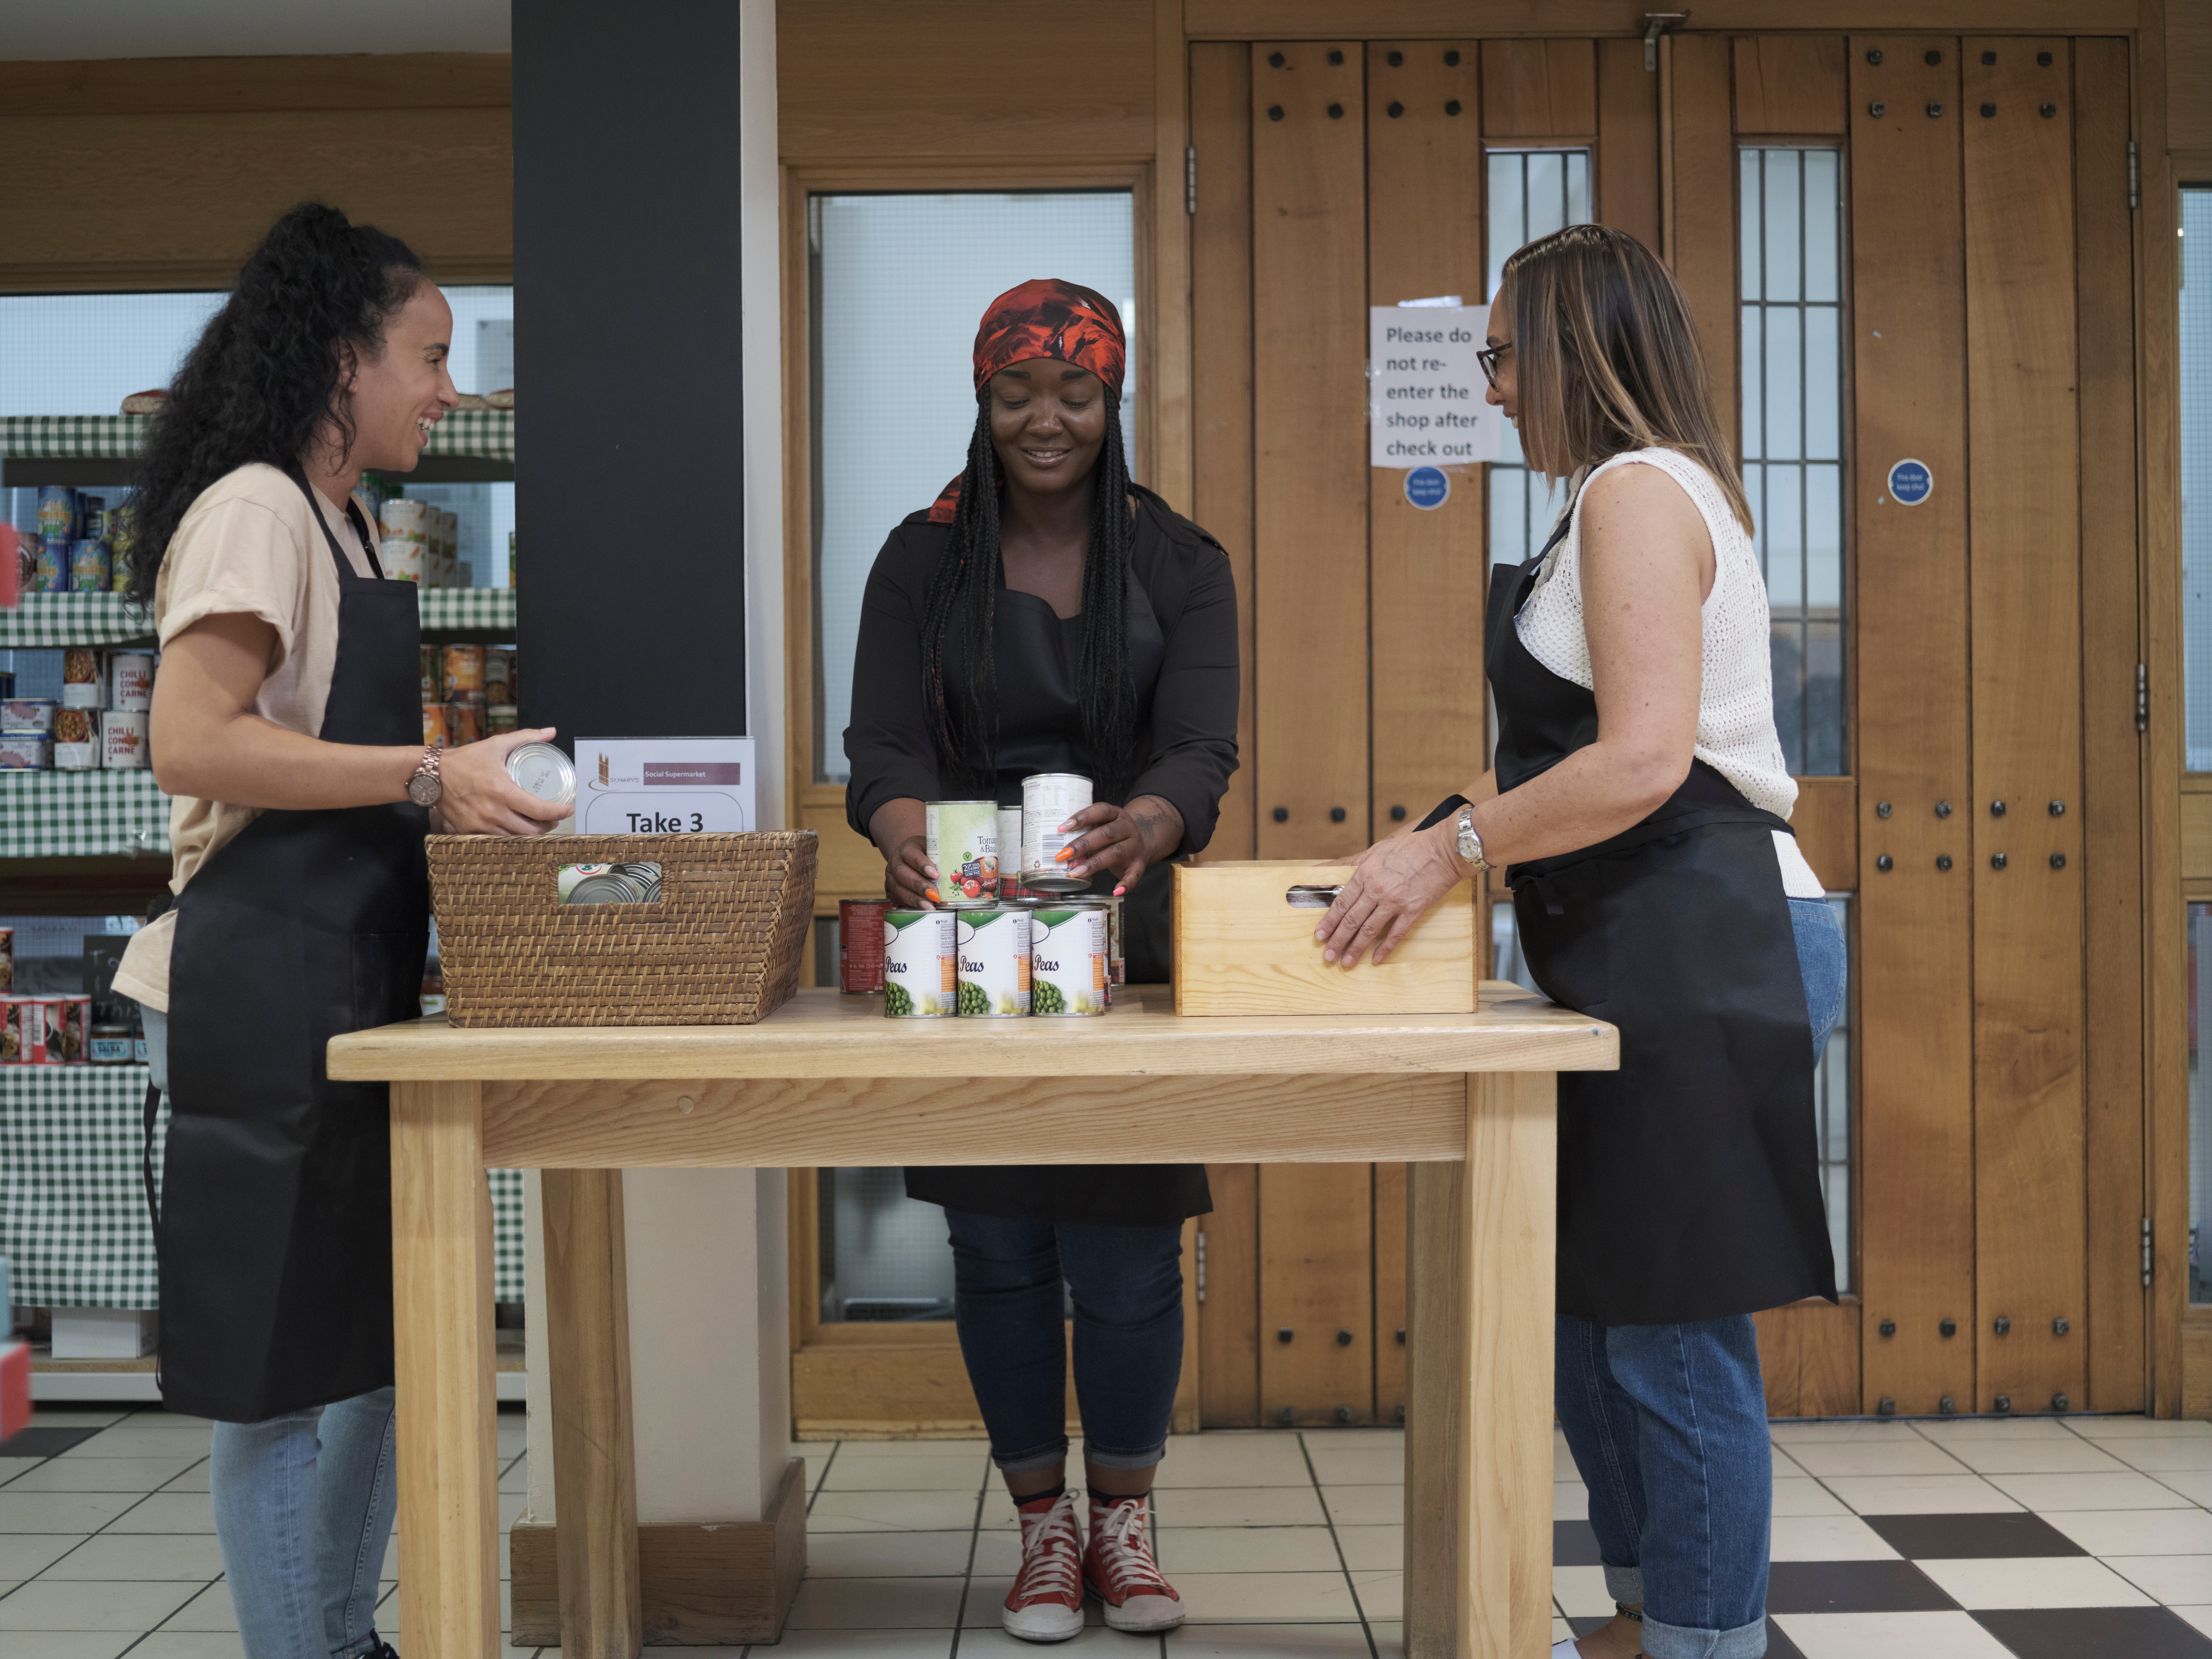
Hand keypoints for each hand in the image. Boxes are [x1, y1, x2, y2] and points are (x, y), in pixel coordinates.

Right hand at [437, 727, 573, 836]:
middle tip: (552, 819)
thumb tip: (551, 731)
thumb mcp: (496, 745)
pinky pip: (497, 840)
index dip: (558, 813)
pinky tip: (516, 830)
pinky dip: (510, 837)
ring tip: (538, 825)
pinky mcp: (470, 831)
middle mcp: (492, 811)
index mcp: (502, 790)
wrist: (432, 775)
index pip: (539, 810)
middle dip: (547, 826)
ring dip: (530, 834)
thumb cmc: (466, 760)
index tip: (567, 810)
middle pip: (531, 831)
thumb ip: (526, 737)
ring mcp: (480, 824)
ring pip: (515, 839)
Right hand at [884, 834, 935, 906]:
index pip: (912, 855)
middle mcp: (895, 862)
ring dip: (914, 899)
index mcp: (906, 849)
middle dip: (919, 886)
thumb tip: (956, 869)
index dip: (922, 865)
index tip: (935, 875)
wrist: (910, 857)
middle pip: (902, 873)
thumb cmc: (926, 853)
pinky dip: (908, 905)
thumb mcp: (933, 849)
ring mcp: (890, 876)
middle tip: (934, 895)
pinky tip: (920, 910)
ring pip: (898, 888)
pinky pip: (896, 899)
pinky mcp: (889, 889)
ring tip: (929, 906)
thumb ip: (941, 857)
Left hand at [1055, 795, 1182, 895]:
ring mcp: (1134, 845)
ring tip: (1076, 872)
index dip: (1082, 818)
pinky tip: (1116, 891)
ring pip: (1116, 852)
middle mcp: (1127, 828)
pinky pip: (1135, 874)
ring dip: (1095, 863)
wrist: (1143, 840)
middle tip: (1064, 854)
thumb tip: (1059, 847)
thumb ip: (1085, 832)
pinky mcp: (1139, 863)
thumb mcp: (1102, 825)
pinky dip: (1126, 884)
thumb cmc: (1112, 834)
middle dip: (1083, 844)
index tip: (1062, 827)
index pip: (1100, 811)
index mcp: (1116, 814)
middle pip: (1106, 833)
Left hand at [1314, 821, 1467, 966]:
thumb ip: (1346, 864)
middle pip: (1352, 920)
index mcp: (1365, 874)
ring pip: (1370, 930)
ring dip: (1356, 949)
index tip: (1319, 936)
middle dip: (1337, 941)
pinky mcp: (1413, 910)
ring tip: (1346, 963)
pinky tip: (1376, 959)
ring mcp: (1395, 901)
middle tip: (1328, 957)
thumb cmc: (1409, 847)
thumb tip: (1319, 869)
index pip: (1341, 903)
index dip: (1328, 922)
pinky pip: (1396, 934)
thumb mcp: (1373, 851)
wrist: (1443, 850)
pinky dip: (1385, 948)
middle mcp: (1377, 889)